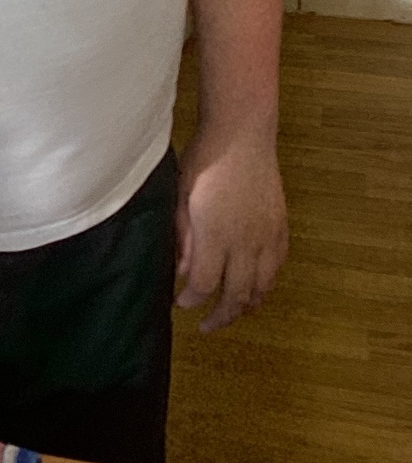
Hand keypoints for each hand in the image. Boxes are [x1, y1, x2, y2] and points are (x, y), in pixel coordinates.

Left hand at [175, 127, 287, 332]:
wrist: (243, 136)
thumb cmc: (205, 162)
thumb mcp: (181, 198)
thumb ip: (182, 238)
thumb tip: (181, 271)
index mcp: (215, 234)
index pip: (203, 283)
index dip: (191, 300)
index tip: (180, 304)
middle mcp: (245, 241)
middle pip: (236, 294)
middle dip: (220, 316)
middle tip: (206, 326)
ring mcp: (267, 235)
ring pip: (262, 286)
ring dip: (247, 305)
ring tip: (232, 313)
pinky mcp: (281, 227)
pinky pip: (277, 266)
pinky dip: (266, 284)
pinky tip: (255, 287)